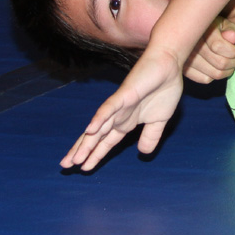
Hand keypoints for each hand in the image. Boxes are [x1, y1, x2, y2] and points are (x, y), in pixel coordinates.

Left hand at [61, 49, 183, 170]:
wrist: (169, 65)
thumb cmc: (164, 88)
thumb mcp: (160, 120)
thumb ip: (151, 136)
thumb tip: (143, 153)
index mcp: (126, 122)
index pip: (106, 142)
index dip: (96, 155)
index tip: (84, 169)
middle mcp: (118, 116)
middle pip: (96, 137)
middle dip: (82, 151)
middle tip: (65, 166)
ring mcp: (119, 106)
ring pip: (99, 126)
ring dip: (86, 141)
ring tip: (74, 157)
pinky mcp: (124, 94)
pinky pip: (109, 107)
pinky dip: (100, 118)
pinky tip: (91, 129)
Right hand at [183, 16, 234, 83]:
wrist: (197, 33)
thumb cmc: (214, 28)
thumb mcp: (224, 23)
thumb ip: (230, 29)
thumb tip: (232, 37)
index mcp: (201, 31)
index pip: (219, 47)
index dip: (234, 51)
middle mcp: (190, 46)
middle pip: (220, 63)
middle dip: (234, 62)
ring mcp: (186, 59)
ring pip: (215, 73)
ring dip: (228, 71)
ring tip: (230, 62)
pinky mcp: (185, 70)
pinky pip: (205, 79)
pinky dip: (215, 76)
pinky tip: (217, 68)